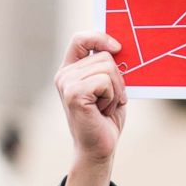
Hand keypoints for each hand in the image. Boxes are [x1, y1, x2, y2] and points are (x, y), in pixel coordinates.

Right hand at [54, 31, 127, 185]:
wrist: (100, 147)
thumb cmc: (106, 117)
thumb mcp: (109, 85)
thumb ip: (108, 65)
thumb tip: (120, 45)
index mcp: (71, 69)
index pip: (80, 38)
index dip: (100, 37)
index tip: (118, 48)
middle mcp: (64, 74)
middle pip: (104, 55)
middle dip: (117, 78)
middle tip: (109, 99)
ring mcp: (66, 84)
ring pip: (107, 67)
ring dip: (116, 89)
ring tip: (105, 106)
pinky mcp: (73, 94)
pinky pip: (105, 81)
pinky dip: (112, 96)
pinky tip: (102, 110)